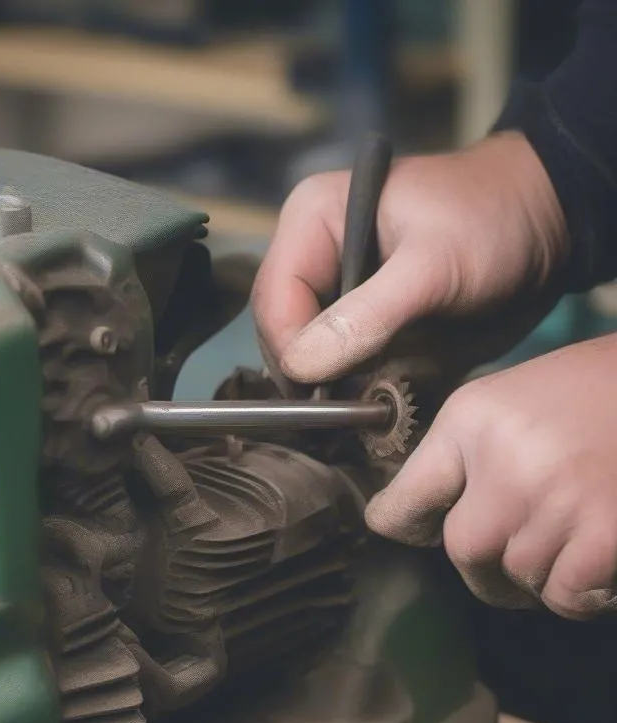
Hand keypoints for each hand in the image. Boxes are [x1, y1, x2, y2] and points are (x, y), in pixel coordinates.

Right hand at [252, 132, 568, 382]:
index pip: (272, 301)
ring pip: (302, 355)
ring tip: (365, 405)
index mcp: (312, 220)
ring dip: (328, 387)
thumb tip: (302, 366)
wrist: (546, 225)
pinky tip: (374, 399)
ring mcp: (331, 290)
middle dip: (308, 374)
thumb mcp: (434, 266)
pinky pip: (333, 364)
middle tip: (349, 406)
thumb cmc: (493, 222)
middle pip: (279, 332)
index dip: (290, 352)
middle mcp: (311, 254)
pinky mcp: (354, 319)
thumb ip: (367, 315)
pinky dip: (349, 388)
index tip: (325, 392)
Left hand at [365, 336, 616, 619]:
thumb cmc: (598, 388)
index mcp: (473, 419)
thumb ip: (465, 452)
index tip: (402, 530)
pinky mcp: (607, 534)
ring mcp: (557, 500)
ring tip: (569, 543)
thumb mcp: (513, 398)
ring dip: (539, 575)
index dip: (399, 522)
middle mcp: (505, 460)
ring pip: (518, 577)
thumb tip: (417, 519)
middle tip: (508, 561)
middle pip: (463, 550)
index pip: (406, 498)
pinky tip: (597, 565)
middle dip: (483, 565)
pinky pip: (566, 596)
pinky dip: (578, 594)